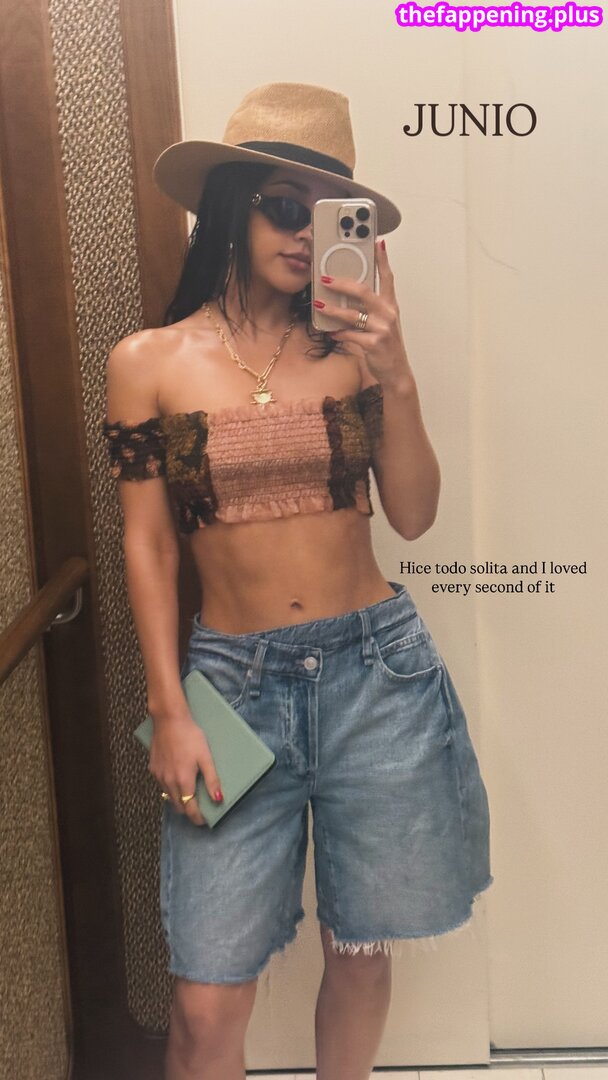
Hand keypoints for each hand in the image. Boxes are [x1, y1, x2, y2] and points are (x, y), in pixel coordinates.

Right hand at [149, 708, 223, 826]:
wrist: (169, 720)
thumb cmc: (190, 736)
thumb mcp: (206, 757)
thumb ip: (212, 780)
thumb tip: (218, 799)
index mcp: (183, 781)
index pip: (189, 809)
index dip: (197, 818)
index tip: (203, 821)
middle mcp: (168, 782)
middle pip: (178, 806)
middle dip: (188, 810)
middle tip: (198, 808)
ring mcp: (159, 776)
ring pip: (168, 796)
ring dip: (178, 799)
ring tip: (189, 793)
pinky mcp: (153, 768)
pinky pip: (162, 784)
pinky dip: (170, 787)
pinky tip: (177, 778)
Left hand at [315, 240, 411, 386]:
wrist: (396, 371)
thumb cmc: (386, 345)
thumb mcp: (382, 323)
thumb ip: (368, 309)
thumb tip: (344, 297)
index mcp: (390, 306)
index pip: (387, 277)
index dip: (382, 259)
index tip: (377, 242)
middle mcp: (388, 314)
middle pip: (363, 292)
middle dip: (342, 284)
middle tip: (325, 278)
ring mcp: (382, 329)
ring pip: (352, 314)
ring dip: (333, 310)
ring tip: (318, 304)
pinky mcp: (374, 344)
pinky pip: (350, 335)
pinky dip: (338, 333)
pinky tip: (330, 332)